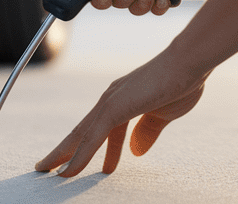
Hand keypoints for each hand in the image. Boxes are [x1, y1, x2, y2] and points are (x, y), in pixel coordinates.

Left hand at [35, 51, 207, 176]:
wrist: (189, 65)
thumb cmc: (180, 84)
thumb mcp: (162, 115)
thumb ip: (147, 132)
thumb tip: (136, 152)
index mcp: (119, 102)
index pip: (96, 130)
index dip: (84, 148)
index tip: (74, 163)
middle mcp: (109, 101)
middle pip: (80, 132)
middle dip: (64, 151)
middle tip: (47, 167)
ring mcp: (109, 103)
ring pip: (80, 136)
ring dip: (63, 156)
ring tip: (49, 172)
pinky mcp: (114, 108)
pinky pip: (92, 138)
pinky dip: (80, 156)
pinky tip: (69, 171)